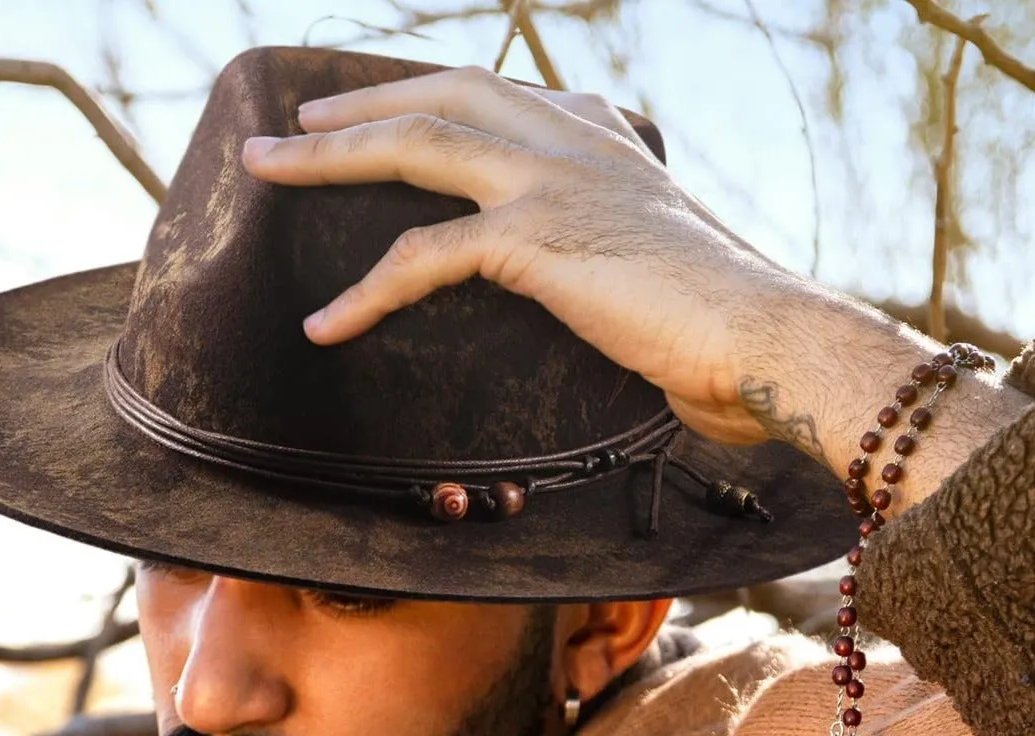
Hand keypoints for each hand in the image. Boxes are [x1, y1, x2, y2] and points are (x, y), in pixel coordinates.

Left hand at [241, 66, 806, 447]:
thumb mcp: (657, 269)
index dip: (430, 95)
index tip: (384, 104)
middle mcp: (575, 141)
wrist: (769, 342)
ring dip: (330, 156)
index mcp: (604, 140)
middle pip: (443, 97)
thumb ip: (609, 255)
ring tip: (265, 169)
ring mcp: (554, 180)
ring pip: (417, 144)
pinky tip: (322, 323)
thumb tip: (595, 288)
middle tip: (295, 122)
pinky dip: (365, 293)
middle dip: (360, 105)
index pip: (501, 95)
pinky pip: (424, 258)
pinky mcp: (537, 238)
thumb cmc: (723, 329)